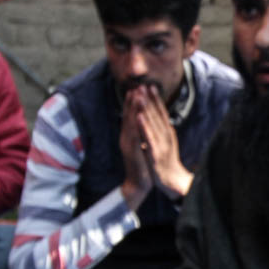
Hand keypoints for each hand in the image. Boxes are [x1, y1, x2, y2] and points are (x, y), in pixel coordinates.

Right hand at [119, 87, 155, 209]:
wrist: (139, 183)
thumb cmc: (142, 164)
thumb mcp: (141, 145)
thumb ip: (140, 133)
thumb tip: (142, 122)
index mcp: (129, 135)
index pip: (131, 115)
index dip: (133, 102)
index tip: (137, 88)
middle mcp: (126, 137)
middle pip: (129, 115)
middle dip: (133, 100)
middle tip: (136, 85)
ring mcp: (127, 144)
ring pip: (130, 122)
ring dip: (133, 108)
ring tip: (137, 94)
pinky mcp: (132, 152)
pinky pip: (134, 135)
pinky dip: (135, 124)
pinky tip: (138, 115)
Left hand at [134, 84, 192, 198]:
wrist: (173, 182)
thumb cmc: (167, 161)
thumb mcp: (166, 143)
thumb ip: (163, 131)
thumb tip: (161, 120)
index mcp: (167, 133)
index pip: (162, 113)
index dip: (156, 100)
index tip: (150, 86)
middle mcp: (166, 136)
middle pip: (157, 115)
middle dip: (150, 99)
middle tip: (143, 84)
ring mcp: (161, 144)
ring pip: (153, 123)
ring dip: (146, 108)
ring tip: (140, 94)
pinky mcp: (155, 154)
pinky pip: (148, 138)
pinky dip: (144, 127)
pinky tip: (138, 117)